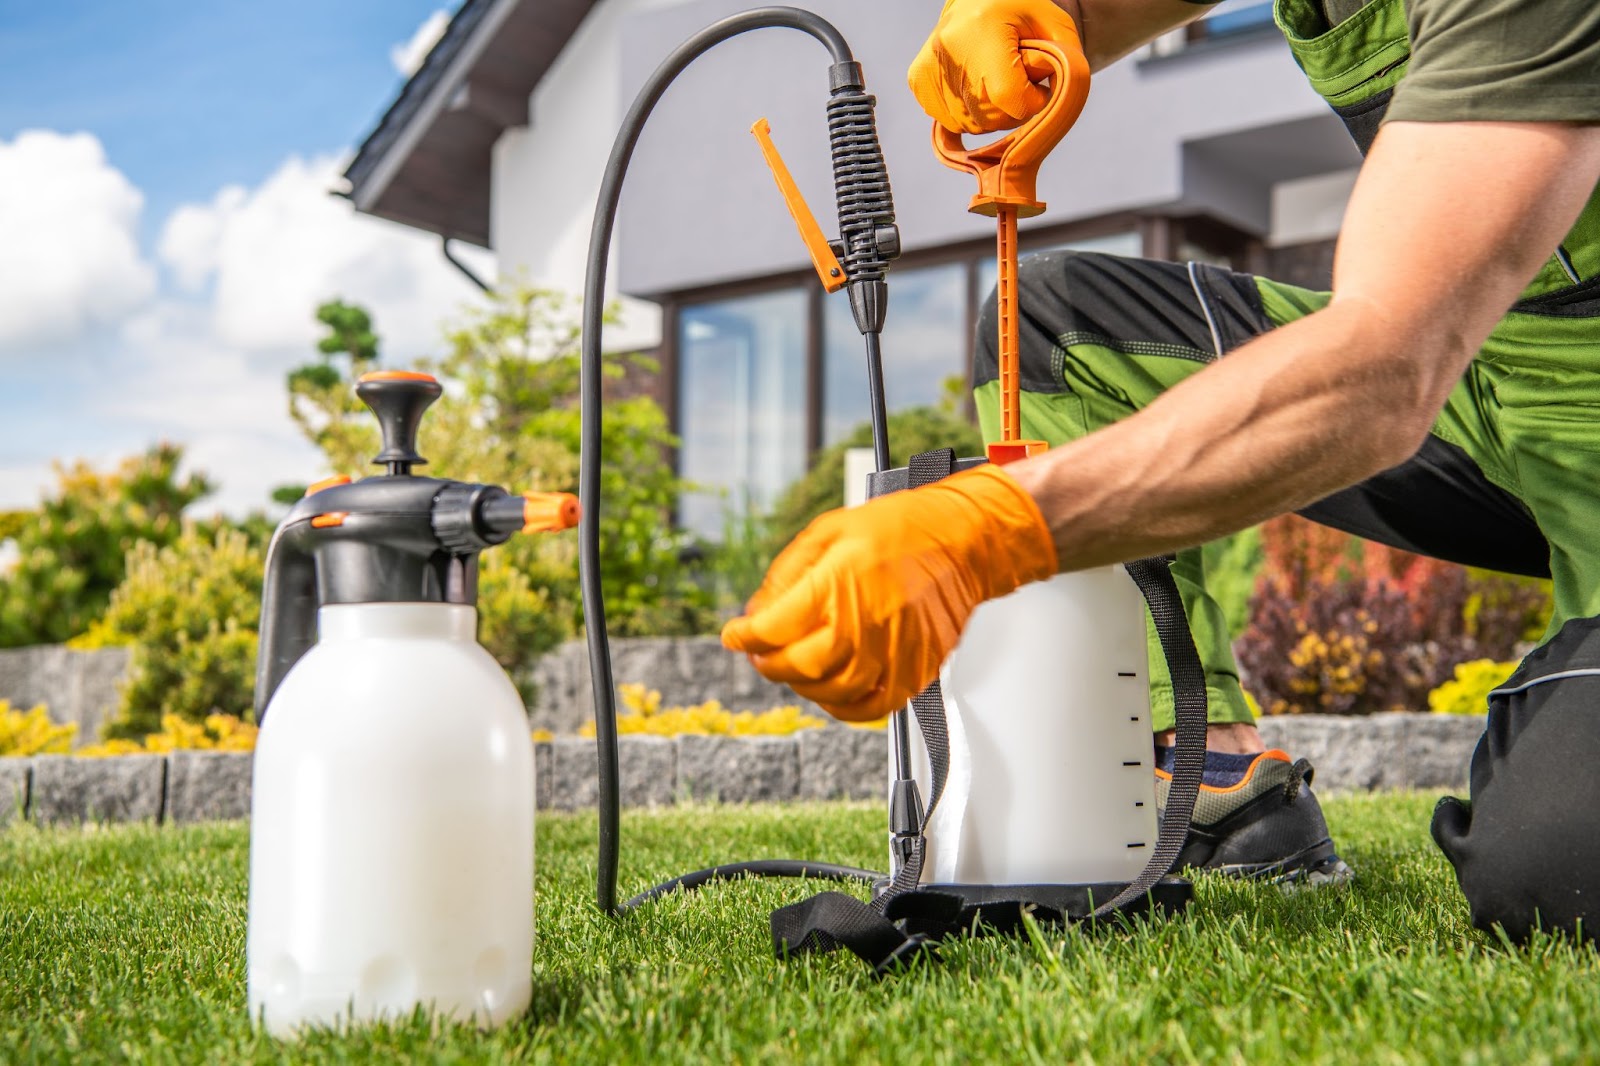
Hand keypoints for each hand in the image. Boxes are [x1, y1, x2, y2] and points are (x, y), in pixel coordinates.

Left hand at [722, 464, 1057, 720]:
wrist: (963, 540)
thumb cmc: (902, 528)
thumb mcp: (830, 530)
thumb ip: (788, 573)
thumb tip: (758, 610)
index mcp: (839, 582)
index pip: (773, 627)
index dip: (744, 636)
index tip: (735, 635)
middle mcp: (865, 622)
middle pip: (798, 665)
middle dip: (769, 663)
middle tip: (762, 654)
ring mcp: (892, 651)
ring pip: (830, 691)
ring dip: (801, 684)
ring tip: (795, 667)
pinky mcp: (915, 670)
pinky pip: (871, 707)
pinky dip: (842, 707)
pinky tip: (831, 690)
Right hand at [909, 0, 1084, 133]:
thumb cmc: (1020, 12)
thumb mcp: (1055, 27)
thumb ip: (1065, 65)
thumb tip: (1048, 106)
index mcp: (981, 28)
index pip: (1011, 98)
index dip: (1032, 100)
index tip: (1036, 83)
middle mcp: (947, 48)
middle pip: (991, 117)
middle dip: (1014, 106)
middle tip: (1016, 77)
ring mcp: (928, 67)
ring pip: (973, 124)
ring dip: (992, 112)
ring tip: (994, 78)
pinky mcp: (918, 80)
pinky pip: (953, 121)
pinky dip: (971, 112)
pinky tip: (976, 86)